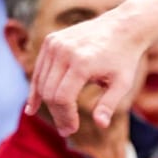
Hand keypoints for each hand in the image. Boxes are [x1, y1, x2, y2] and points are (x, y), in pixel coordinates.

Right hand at [25, 6, 151, 134]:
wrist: (122, 27)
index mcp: (82, 63)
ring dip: (47, 104)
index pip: (62, 98)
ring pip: (41, 82)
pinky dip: (37, 87)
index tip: (72, 129)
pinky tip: (33, 106)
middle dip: (57, 114)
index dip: (65, 117)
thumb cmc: (124, 58)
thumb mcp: (122, 83)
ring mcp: (55, 44)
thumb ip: (109, 104)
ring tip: (59, 120)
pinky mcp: (51, 40)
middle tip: (66, 130)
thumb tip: (101, 125)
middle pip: (50, 92)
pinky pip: (40, 69)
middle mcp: (64, 51)